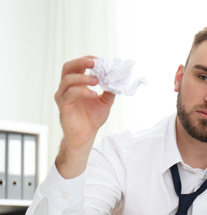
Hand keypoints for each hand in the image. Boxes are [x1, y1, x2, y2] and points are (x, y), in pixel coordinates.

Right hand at [54, 56, 114, 177]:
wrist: (86, 135)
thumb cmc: (92, 118)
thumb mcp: (106, 101)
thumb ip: (110, 89)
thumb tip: (117, 78)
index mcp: (76, 83)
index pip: (78, 66)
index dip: (88, 60)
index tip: (100, 60)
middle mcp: (67, 87)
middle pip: (68, 68)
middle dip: (81, 62)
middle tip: (94, 63)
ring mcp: (63, 96)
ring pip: (68, 80)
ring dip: (83, 77)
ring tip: (97, 80)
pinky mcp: (63, 106)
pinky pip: (70, 94)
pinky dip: (82, 91)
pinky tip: (93, 94)